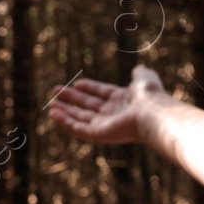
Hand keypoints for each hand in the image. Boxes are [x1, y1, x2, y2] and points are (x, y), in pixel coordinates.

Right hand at [45, 65, 167, 145]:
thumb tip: (140, 69)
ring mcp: (105, 124)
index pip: (102, 93)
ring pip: (81, 118)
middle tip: (56, 91)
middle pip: (89, 105)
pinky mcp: (99, 134)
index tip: (76, 83)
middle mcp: (113, 113)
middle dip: (73, 98)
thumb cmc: (149, 96)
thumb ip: (140, 74)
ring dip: (65, 111)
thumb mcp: (144, 79)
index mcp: (123, 100)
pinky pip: (78, 128)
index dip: (89, 88)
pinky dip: (65, 121)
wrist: (152, 113)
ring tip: (51, 104)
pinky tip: (53, 113)